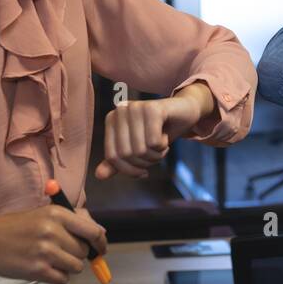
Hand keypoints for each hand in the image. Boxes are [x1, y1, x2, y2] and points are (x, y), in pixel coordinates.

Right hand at [0, 205, 107, 283]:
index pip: (93, 231)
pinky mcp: (37, 270)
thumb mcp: (44, 213)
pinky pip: (63, 280)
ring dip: (68, 267)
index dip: (101, 242)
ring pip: (76, 267)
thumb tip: (100, 233)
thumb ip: (72, 220)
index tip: (101, 249)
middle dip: (78, 255)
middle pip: (84, 251)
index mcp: (57, 214)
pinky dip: (58, 277)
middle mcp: (53, 231)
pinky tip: (46, 269)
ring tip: (53, 261)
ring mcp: (45, 252)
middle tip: (63, 253)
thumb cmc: (16, 226)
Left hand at [94, 85, 213, 179]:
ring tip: (161, 146)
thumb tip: (99, 175)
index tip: (143, 171)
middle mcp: (120, 111)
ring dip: (156, 155)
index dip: (129, 170)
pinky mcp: (152, 108)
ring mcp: (135, 107)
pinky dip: (162, 146)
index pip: (112, 157)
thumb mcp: (137, 149)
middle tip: (156, 155)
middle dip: (145, 162)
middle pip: (126, 154)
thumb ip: (118, 162)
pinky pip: (153, 142)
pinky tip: (165, 138)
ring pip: (140, 149)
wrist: (184, 112)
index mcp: (111, 120)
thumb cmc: (159, 131)